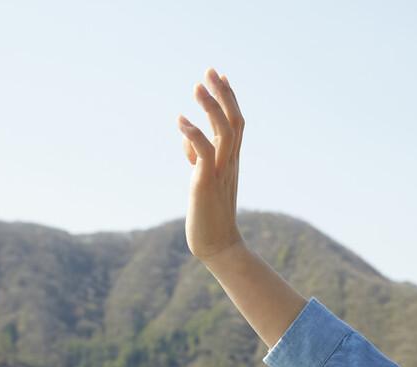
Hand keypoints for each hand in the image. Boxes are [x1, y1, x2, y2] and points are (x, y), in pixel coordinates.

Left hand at [177, 67, 245, 261]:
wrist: (218, 246)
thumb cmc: (209, 215)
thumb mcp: (203, 181)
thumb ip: (198, 159)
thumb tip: (188, 143)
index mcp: (232, 162)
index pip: (235, 123)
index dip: (229, 98)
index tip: (220, 76)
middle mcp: (230, 163)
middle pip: (233, 121)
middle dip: (222, 94)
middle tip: (209, 70)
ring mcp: (221, 173)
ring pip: (223, 133)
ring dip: (211, 107)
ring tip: (197, 85)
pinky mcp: (206, 183)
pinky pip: (204, 153)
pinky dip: (194, 134)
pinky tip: (181, 119)